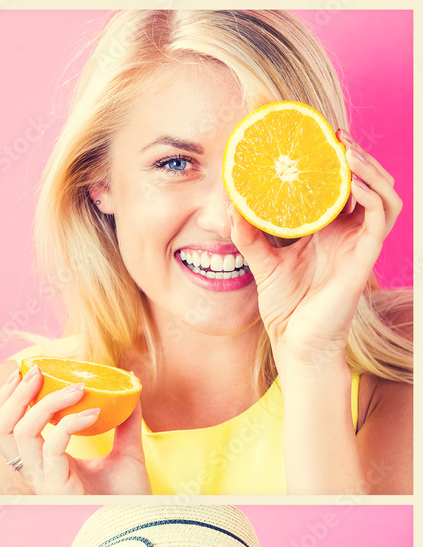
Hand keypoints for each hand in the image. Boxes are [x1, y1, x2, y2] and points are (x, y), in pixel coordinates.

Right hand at [0, 364, 150, 494]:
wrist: (142, 528)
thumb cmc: (129, 500)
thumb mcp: (127, 453)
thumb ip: (124, 423)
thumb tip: (130, 390)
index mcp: (41, 463)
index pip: (6, 427)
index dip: (7, 398)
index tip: (25, 372)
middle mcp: (36, 471)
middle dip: (13, 395)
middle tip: (37, 371)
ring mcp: (44, 480)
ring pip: (20, 433)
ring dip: (45, 402)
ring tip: (76, 387)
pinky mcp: (59, 487)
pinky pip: (53, 446)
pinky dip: (71, 422)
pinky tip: (94, 412)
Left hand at [228, 131, 400, 375]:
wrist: (295, 343)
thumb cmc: (286, 307)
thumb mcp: (263, 262)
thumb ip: (250, 235)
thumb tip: (231, 207)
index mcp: (330, 230)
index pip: (340, 186)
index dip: (335, 161)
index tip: (316, 138)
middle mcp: (350, 233)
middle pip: (366, 182)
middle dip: (354, 156)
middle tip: (333, 136)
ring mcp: (361, 243)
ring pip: (382, 192)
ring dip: (368, 168)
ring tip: (345, 151)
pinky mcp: (366, 257)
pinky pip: (381, 216)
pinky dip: (370, 194)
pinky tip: (351, 182)